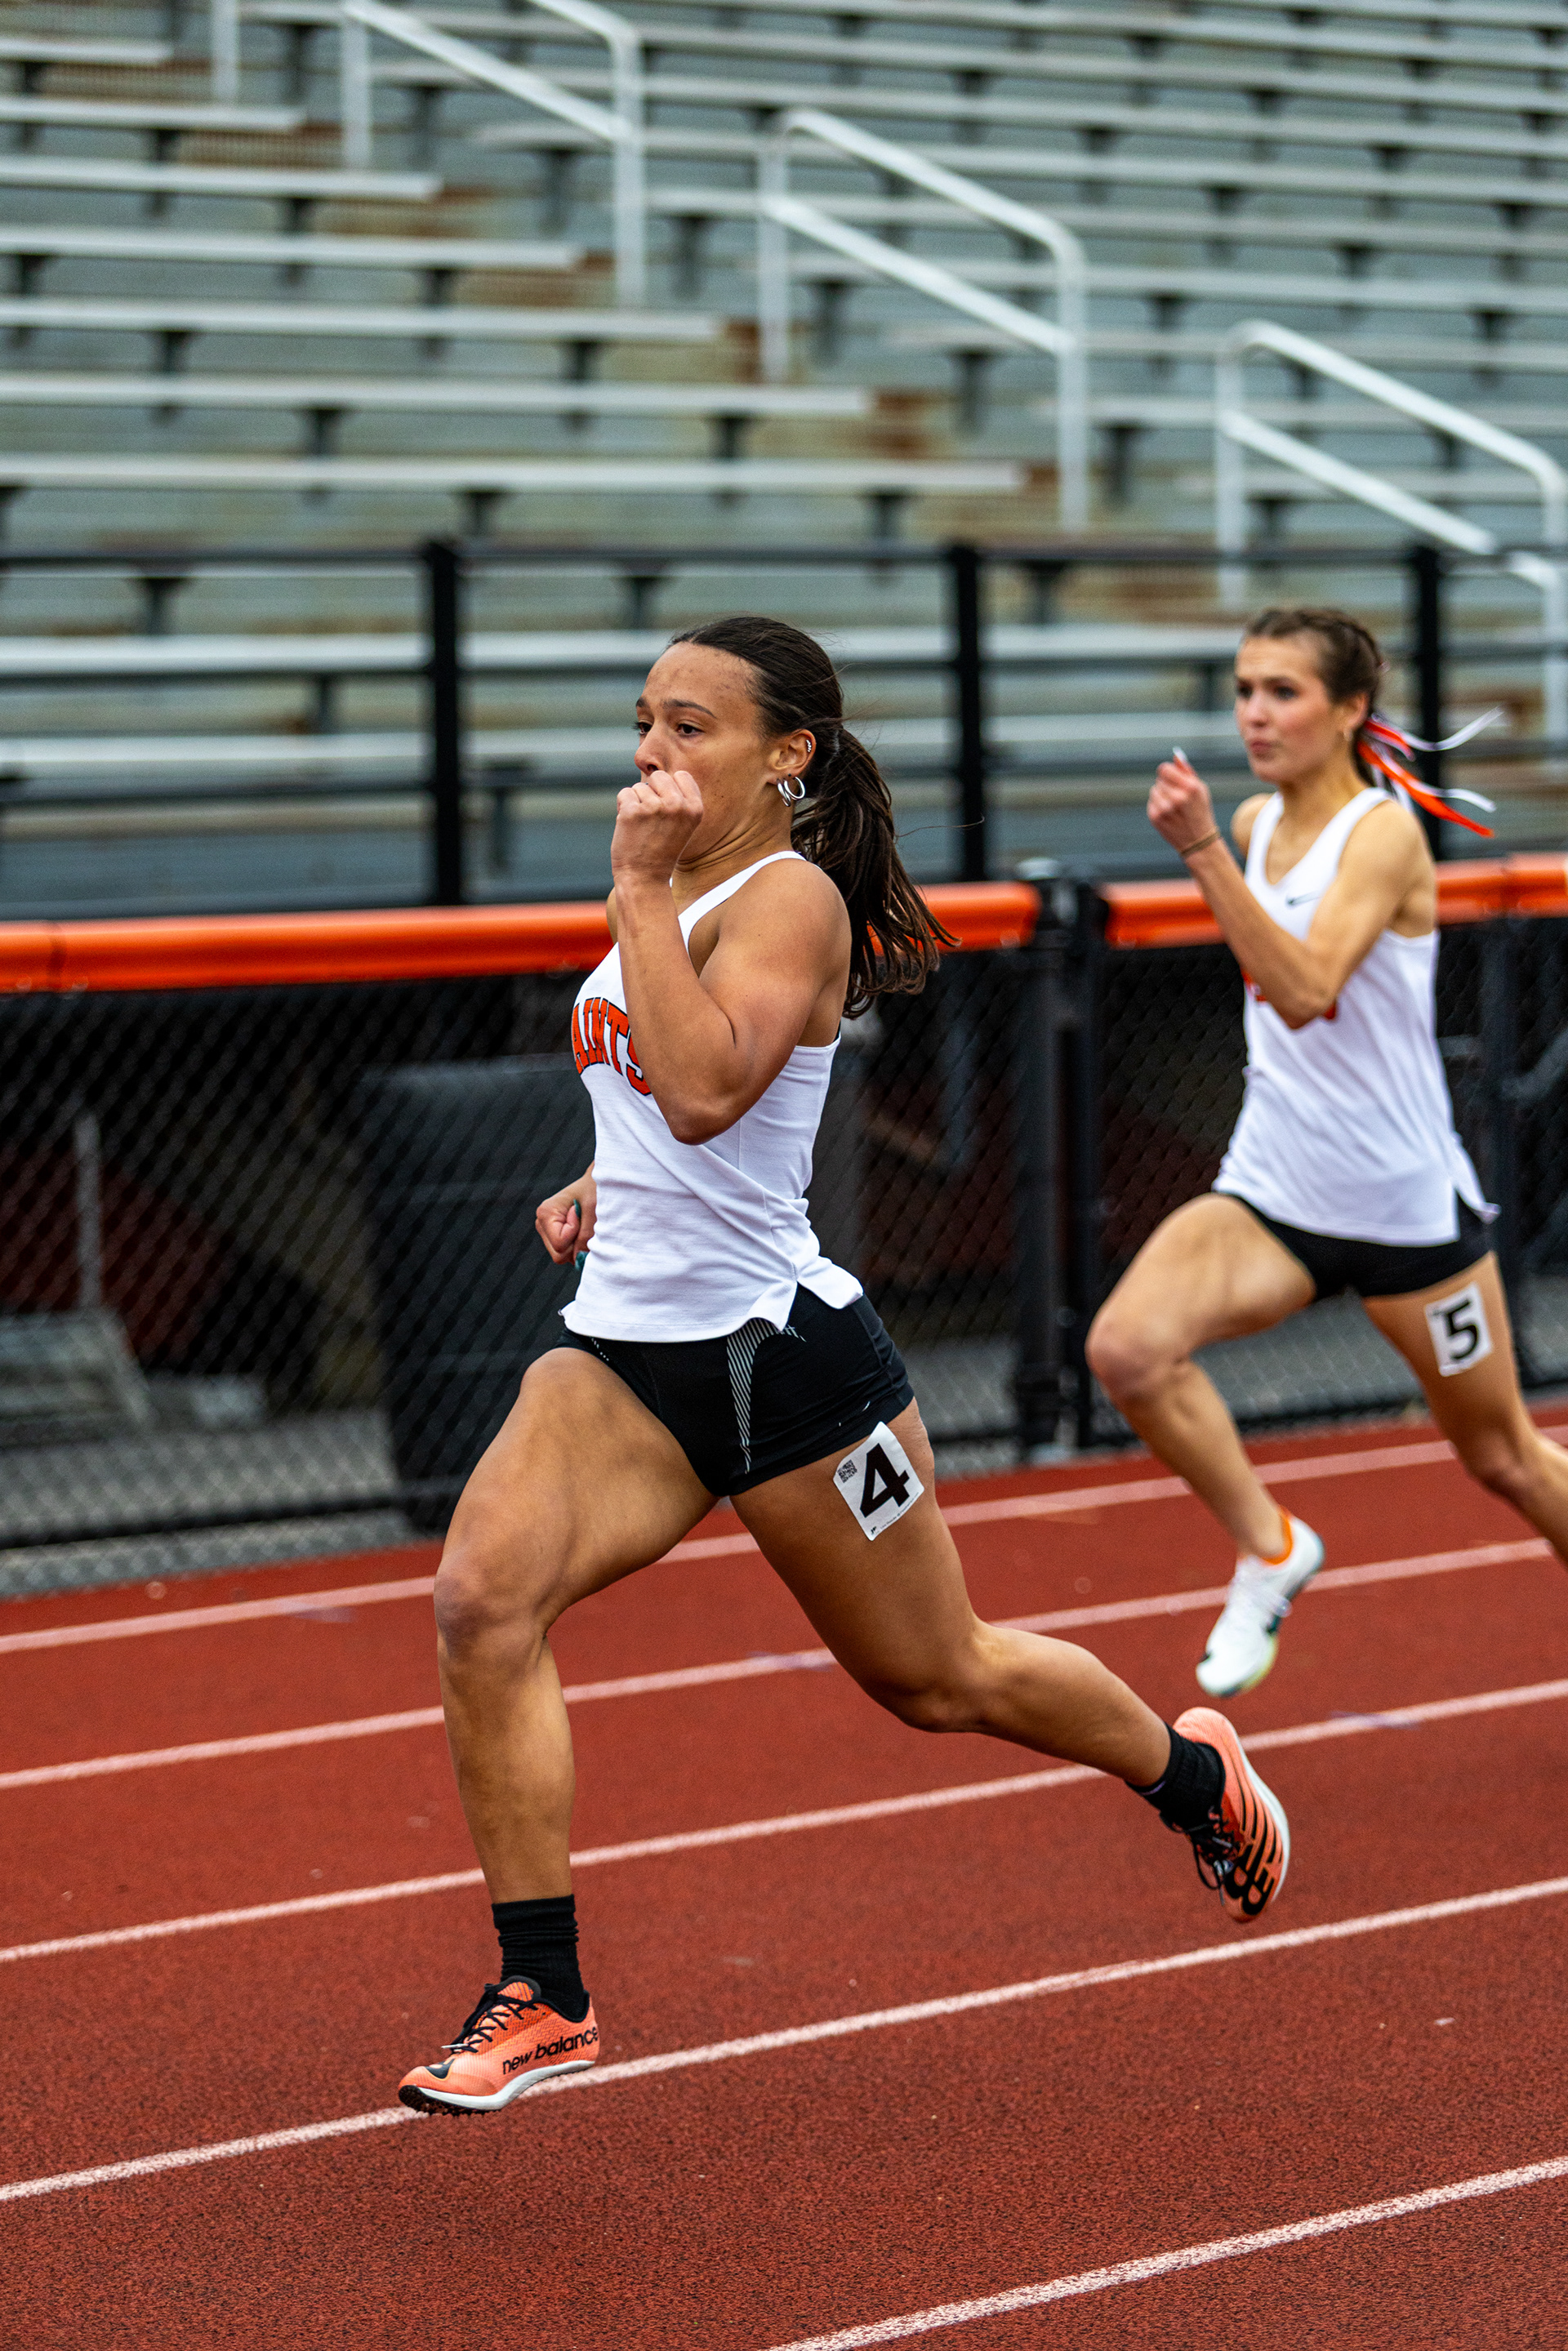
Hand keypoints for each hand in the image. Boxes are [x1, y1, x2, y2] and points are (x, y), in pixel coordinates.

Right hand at [536, 1171, 596, 1265]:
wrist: (597, 1182)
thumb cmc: (595, 1189)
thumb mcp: (593, 1210)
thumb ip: (585, 1236)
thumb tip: (578, 1260)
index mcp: (545, 1213)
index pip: (560, 1244)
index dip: (575, 1235)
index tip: (580, 1215)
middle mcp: (541, 1223)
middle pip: (558, 1255)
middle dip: (576, 1245)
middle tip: (584, 1222)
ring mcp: (547, 1231)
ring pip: (562, 1256)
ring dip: (578, 1245)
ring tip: (583, 1224)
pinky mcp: (554, 1235)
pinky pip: (566, 1253)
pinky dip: (578, 1245)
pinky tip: (582, 1228)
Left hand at [611, 765, 703, 889]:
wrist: (645, 878)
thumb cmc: (662, 850)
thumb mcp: (683, 825)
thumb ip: (679, 799)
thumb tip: (661, 773)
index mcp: (695, 809)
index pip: (681, 775)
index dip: (669, 789)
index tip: (666, 809)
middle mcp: (677, 806)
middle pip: (659, 776)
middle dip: (651, 792)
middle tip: (651, 818)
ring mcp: (654, 807)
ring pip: (639, 787)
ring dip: (636, 803)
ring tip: (642, 827)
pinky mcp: (632, 811)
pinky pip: (624, 794)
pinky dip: (623, 808)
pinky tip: (630, 827)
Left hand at [1149, 750, 1219, 853]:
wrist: (1197, 840)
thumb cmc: (1199, 810)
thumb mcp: (1200, 789)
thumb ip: (1187, 771)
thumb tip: (1175, 754)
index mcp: (1191, 788)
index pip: (1164, 769)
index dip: (1167, 771)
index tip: (1171, 776)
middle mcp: (1177, 798)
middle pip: (1159, 779)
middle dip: (1167, 784)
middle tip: (1178, 796)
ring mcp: (1165, 809)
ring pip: (1154, 790)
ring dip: (1161, 794)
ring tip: (1173, 805)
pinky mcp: (1155, 817)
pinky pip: (1151, 801)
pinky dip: (1158, 805)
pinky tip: (1168, 813)